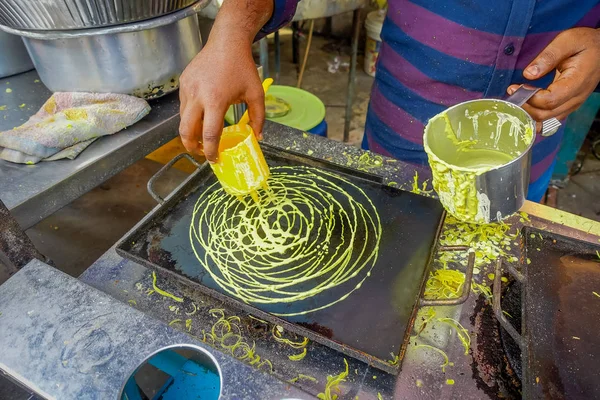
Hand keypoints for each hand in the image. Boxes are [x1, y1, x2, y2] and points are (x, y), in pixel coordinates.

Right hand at [178, 0, 272, 161]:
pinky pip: (183, 106)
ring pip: (182, 119)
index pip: (209, 135)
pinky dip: (190, 116)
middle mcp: (197, 96)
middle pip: (186, 132)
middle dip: (192, 147)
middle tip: (202, 154)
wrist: (227, 42)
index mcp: (215, 101)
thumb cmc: (242, 68)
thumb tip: (258, 138)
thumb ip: (258, 118)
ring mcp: (187, 89)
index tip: (215, 160)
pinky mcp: (183, 83)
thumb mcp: (256, 94)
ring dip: (190, 132)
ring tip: (202, 138)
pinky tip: (202, 116)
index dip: (211, 152)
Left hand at [507, 27, 599, 127]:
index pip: (550, 101)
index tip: (514, 87)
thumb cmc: (584, 43)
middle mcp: (576, 98)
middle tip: (512, 93)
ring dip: (528, 115)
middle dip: (524, 107)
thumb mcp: (567, 41)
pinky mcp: (568, 106)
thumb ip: (548, 57)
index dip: (529, 98)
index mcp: (576, 82)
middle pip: (545, 115)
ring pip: (546, 122)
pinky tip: (524, 108)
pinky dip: (534, 118)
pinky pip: (550, 120)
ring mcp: (573, 105)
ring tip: (515, 100)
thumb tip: (528, 74)